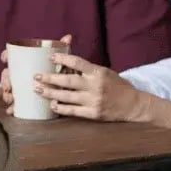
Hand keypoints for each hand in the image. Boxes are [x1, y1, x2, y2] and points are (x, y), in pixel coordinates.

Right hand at [0, 34, 70, 114]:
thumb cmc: (59, 72)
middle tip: (9, 86)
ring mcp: (22, 87)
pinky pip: (15, 103)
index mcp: (26, 62)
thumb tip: (68, 37)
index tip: (5, 59)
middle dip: (5, 80)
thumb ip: (63, 50)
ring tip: (11, 99)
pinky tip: (11, 110)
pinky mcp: (25, 100)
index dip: (6, 56)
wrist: (66, 89)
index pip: (12, 56)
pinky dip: (12, 107)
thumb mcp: (62, 61)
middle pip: (7, 74)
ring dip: (7, 94)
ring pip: (10, 89)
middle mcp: (21, 74)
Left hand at [34, 53, 149, 122]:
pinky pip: (74, 111)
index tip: (50, 56)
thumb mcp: (104, 71)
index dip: (63, 58)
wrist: (134, 104)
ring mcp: (94, 100)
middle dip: (50, 78)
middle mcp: (95, 86)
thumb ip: (87, 67)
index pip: (78, 62)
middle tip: (36, 76)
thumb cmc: (117, 85)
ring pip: (67, 96)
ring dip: (50, 93)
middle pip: (68, 81)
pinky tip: (52, 105)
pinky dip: (61, 108)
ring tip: (38, 90)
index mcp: (98, 72)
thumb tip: (67, 56)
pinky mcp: (94, 113)